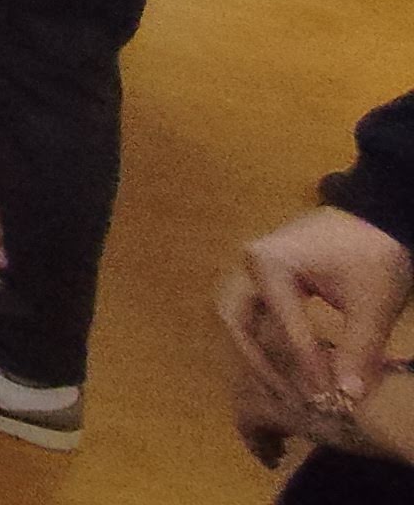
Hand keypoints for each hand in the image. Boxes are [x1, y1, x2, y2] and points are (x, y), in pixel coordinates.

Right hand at [224, 205, 413, 414]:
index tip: (324, 400)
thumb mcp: (371, 305)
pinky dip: (263, 336)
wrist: (380, 215)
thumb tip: (347, 396)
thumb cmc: (374, 255)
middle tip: (286, 394)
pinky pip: (252, 308)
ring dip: (255, 349)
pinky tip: (285, 360)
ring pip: (237, 314)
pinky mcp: (265, 269)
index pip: (285, 328)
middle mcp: (250, 262)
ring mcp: (253, 263)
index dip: (306, 368)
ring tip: (282, 382)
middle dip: (257, 360)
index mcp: (270, 264)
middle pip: (235, 319)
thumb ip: (357, 352)